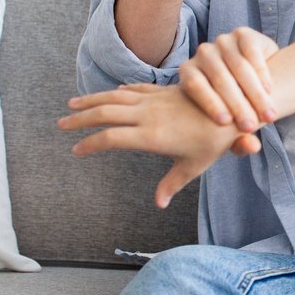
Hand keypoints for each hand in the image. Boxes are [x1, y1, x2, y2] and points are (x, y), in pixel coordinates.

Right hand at [59, 83, 258, 208]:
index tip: (77, 151)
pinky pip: (135, 90)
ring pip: (115, 97)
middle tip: (61, 124)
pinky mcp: (163, 91)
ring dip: (92, 100)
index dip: (90, 145)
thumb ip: (172, 184)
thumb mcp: (193, 167)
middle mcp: (148, 114)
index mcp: (150, 136)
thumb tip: (159, 204)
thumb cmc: (214, 142)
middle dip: (80, 119)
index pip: (109, 138)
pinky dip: (118, 92)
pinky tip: (110, 94)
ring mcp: (154, 100)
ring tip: (72, 104)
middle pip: (104, 114)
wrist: (233, 107)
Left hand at [180, 27, 280, 131]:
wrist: (253, 78)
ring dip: (254, 93)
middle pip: (219, 78)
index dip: (209, 103)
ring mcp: (223, 41)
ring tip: (269, 115)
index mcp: (189, 73)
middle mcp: (202, 53)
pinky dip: (261, 72)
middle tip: (252, 126)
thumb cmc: (234, 107)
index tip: (226, 123)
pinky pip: (251, 53)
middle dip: (237, 105)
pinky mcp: (243, 34)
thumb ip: (239, 139)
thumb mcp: (232, 125)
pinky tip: (270, 91)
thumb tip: (253, 147)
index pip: (194, 85)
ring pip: (238, 67)